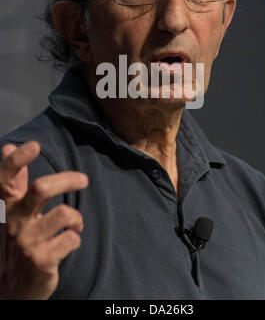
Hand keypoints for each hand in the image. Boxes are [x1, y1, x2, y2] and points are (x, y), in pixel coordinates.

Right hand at [0, 141, 87, 298]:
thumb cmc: (16, 244)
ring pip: (63, 214)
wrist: (11, 291)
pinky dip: (75, 238)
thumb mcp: (10, 214)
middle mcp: (13, 223)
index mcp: (6, 209)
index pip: (4, 180)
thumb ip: (14, 183)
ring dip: (76, 218)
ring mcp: (27, 242)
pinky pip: (71, 239)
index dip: (16, 161)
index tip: (34, 145)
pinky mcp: (41, 261)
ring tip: (74, 225)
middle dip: (67, 179)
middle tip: (83, 180)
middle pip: (41, 189)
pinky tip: (69, 243)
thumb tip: (8, 147)